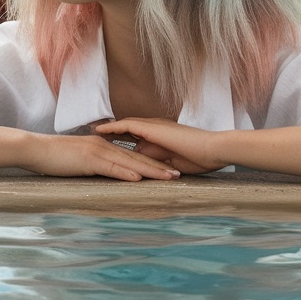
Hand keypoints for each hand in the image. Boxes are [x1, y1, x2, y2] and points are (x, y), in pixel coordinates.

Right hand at [25, 132, 180, 181]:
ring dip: (150, 170)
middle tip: (178, 175)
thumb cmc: (53, 157)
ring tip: (168, 178)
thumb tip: (105, 175)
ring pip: (129, 161)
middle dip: (158, 167)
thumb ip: (93, 165)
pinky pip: (111, 167)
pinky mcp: (88, 159)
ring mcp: (97, 151)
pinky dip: (126, 172)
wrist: (35, 149)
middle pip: (137, 157)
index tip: (167, 171)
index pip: (132, 155)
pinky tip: (139, 178)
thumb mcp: (78, 161)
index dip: (151, 164)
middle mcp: (104, 146)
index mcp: (103, 146)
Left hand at [95, 118, 225, 173]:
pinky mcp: (152, 128)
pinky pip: (127, 126)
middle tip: (90, 134)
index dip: (119, 140)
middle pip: (126, 129)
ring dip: (106, 128)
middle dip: (109, 132)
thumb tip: (148, 173)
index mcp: (159, 138)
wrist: (211, 149)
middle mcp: (154, 129)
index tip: (105, 144)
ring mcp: (153, 127)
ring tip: (89, 131)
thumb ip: (159, 165)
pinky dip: (112, 128)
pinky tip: (99, 130)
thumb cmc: (199, 160)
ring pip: (123, 125)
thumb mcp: (173, 165)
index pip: (134, 138)